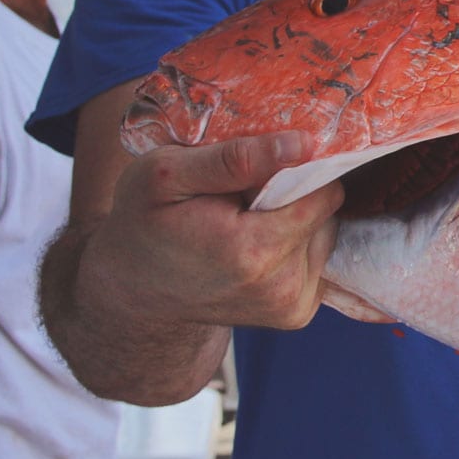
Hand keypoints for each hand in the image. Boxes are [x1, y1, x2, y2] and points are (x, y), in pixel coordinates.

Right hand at [94, 130, 343, 330]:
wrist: (133, 289)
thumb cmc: (144, 223)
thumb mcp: (167, 174)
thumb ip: (236, 158)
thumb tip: (304, 145)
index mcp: (253, 252)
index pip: (321, 192)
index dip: (292, 172)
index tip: (253, 176)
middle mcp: (280, 288)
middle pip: (325, 212)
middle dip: (290, 196)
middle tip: (238, 202)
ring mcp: (291, 307)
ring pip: (323, 232)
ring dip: (291, 220)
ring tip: (241, 225)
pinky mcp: (296, 313)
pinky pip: (316, 257)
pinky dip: (292, 245)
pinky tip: (252, 247)